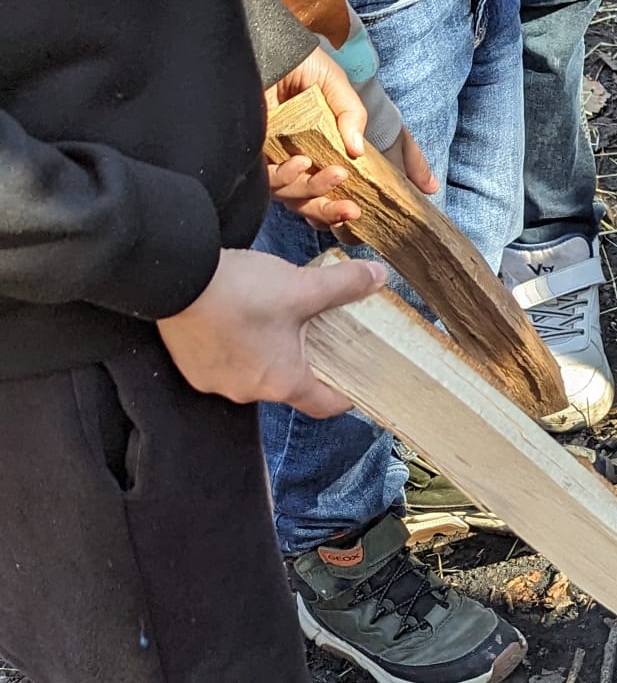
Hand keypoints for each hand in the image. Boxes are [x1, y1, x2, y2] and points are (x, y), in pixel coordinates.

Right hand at [157, 250, 386, 416]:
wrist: (172, 277)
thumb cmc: (238, 290)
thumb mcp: (301, 286)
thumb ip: (344, 285)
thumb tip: (379, 277)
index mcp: (282, 382)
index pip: (326, 404)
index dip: (345, 394)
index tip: (355, 379)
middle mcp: (248, 391)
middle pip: (290, 386)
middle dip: (305, 362)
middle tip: (316, 336)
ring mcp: (215, 382)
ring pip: (255, 373)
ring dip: (269, 353)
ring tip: (275, 322)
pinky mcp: (190, 367)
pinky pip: (224, 364)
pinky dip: (238, 348)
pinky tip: (239, 320)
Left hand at [264, 49, 436, 224]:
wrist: (258, 49)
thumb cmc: (299, 63)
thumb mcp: (334, 83)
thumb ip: (351, 114)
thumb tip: (358, 151)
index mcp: (343, 142)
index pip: (379, 167)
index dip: (403, 179)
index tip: (427, 189)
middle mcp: (318, 158)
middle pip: (333, 201)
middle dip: (341, 214)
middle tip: (355, 212)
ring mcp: (290, 163)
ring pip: (304, 202)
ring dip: (320, 197)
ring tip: (333, 175)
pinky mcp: (263, 161)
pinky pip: (275, 186)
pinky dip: (288, 179)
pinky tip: (298, 162)